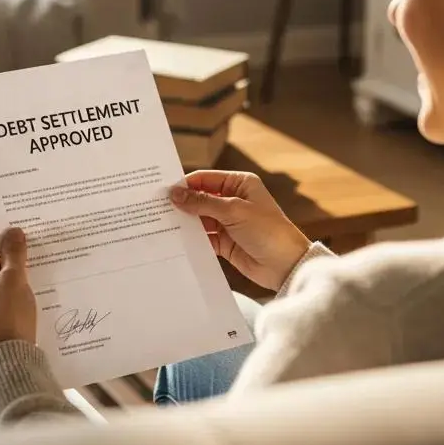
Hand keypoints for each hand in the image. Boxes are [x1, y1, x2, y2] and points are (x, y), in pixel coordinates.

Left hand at [0, 227, 36, 360]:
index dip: (1, 241)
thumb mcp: (14, 279)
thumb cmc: (8, 317)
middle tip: (30, 257)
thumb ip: (14, 252)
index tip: (22, 240)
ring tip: (32, 275)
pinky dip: (8, 294)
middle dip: (7, 260)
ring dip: (10, 278)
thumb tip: (13, 231)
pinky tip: (26, 295)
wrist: (9, 362)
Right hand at [170, 170, 310, 290]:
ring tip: (161, 226)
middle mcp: (233, 200)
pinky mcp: (226, 242)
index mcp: (240, 184)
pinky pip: (204, 238)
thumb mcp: (234, 211)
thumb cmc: (268, 230)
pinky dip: (192, 239)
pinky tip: (176, 242)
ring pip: (200, 219)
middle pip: (200, 199)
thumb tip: (176, 194)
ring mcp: (229, 222)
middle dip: (182, 204)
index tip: (164, 192)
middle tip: (157, 209)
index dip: (185, 185)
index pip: (205, 179)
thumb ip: (203, 203)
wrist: (286, 265)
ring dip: (185, 223)